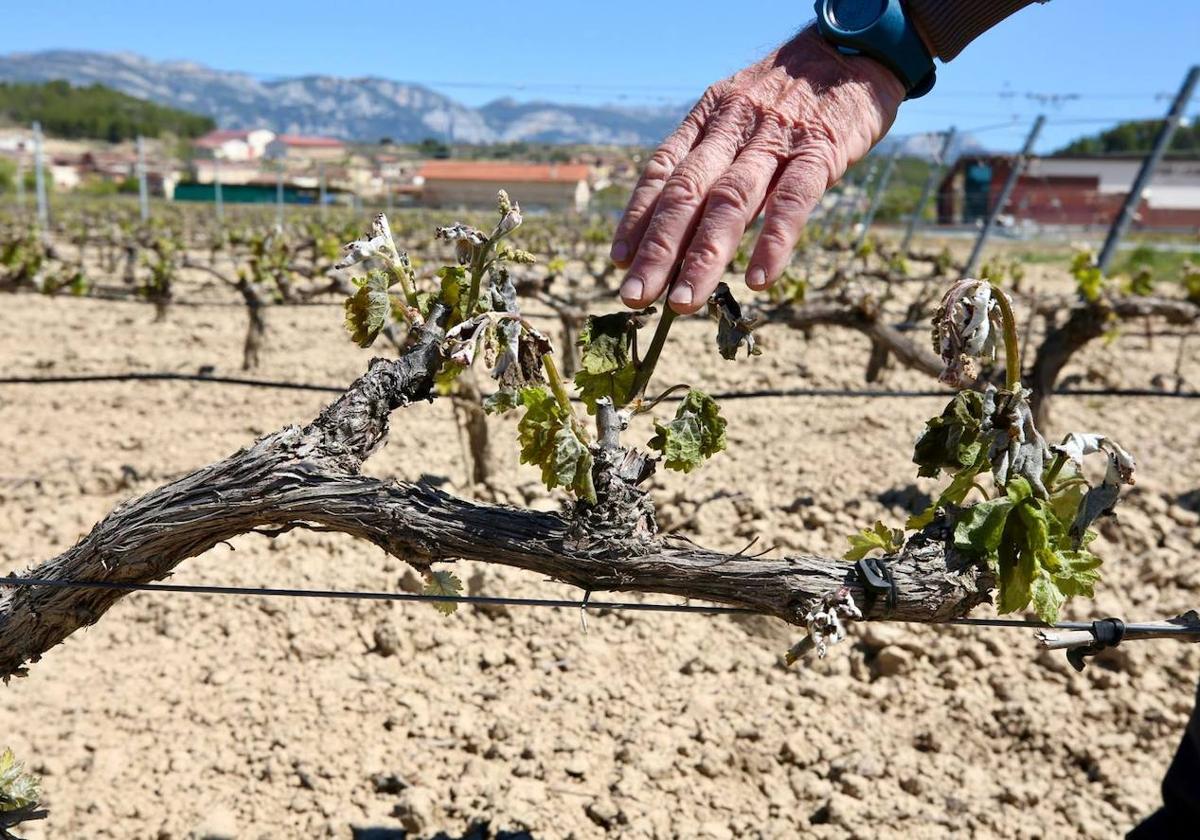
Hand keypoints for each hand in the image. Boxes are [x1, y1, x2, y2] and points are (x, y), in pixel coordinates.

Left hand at [611, 26, 904, 313]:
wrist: (855, 48)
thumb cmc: (794, 94)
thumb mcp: (741, 112)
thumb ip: (716, 159)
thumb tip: (685, 220)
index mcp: (709, 119)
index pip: (662, 171)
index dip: (637, 217)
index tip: (619, 260)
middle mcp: (733, 128)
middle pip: (686, 194)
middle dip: (656, 250)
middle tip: (635, 297)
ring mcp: (777, 140)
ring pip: (730, 202)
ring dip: (702, 257)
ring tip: (682, 302)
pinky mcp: (821, 151)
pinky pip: (793, 200)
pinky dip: (773, 241)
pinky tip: (757, 280)